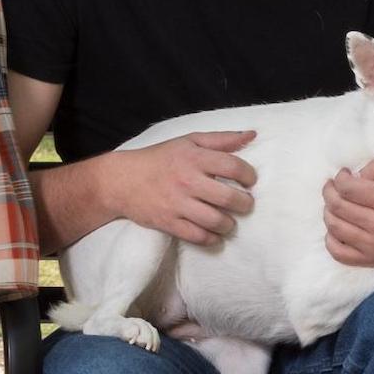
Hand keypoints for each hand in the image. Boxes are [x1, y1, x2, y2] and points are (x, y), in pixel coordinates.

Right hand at [116, 129, 257, 244]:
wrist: (121, 180)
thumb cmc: (159, 158)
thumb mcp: (188, 141)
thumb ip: (220, 139)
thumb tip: (252, 135)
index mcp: (194, 157)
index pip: (233, 166)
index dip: (249, 175)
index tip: (250, 181)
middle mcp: (187, 180)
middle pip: (229, 198)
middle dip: (245, 204)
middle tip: (245, 204)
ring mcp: (177, 203)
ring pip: (216, 221)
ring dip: (230, 224)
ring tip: (230, 221)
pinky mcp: (168, 222)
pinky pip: (198, 236)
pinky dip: (211, 239)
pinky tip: (214, 234)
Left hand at [322, 159, 373, 267]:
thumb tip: (354, 174)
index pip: (348, 187)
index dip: (340, 178)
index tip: (343, 175)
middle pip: (337, 206)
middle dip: (329, 192)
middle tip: (332, 186)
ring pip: (334, 226)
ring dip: (328, 211)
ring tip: (334, 204)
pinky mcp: (371, 261)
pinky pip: (338, 252)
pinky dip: (331, 238)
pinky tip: (338, 228)